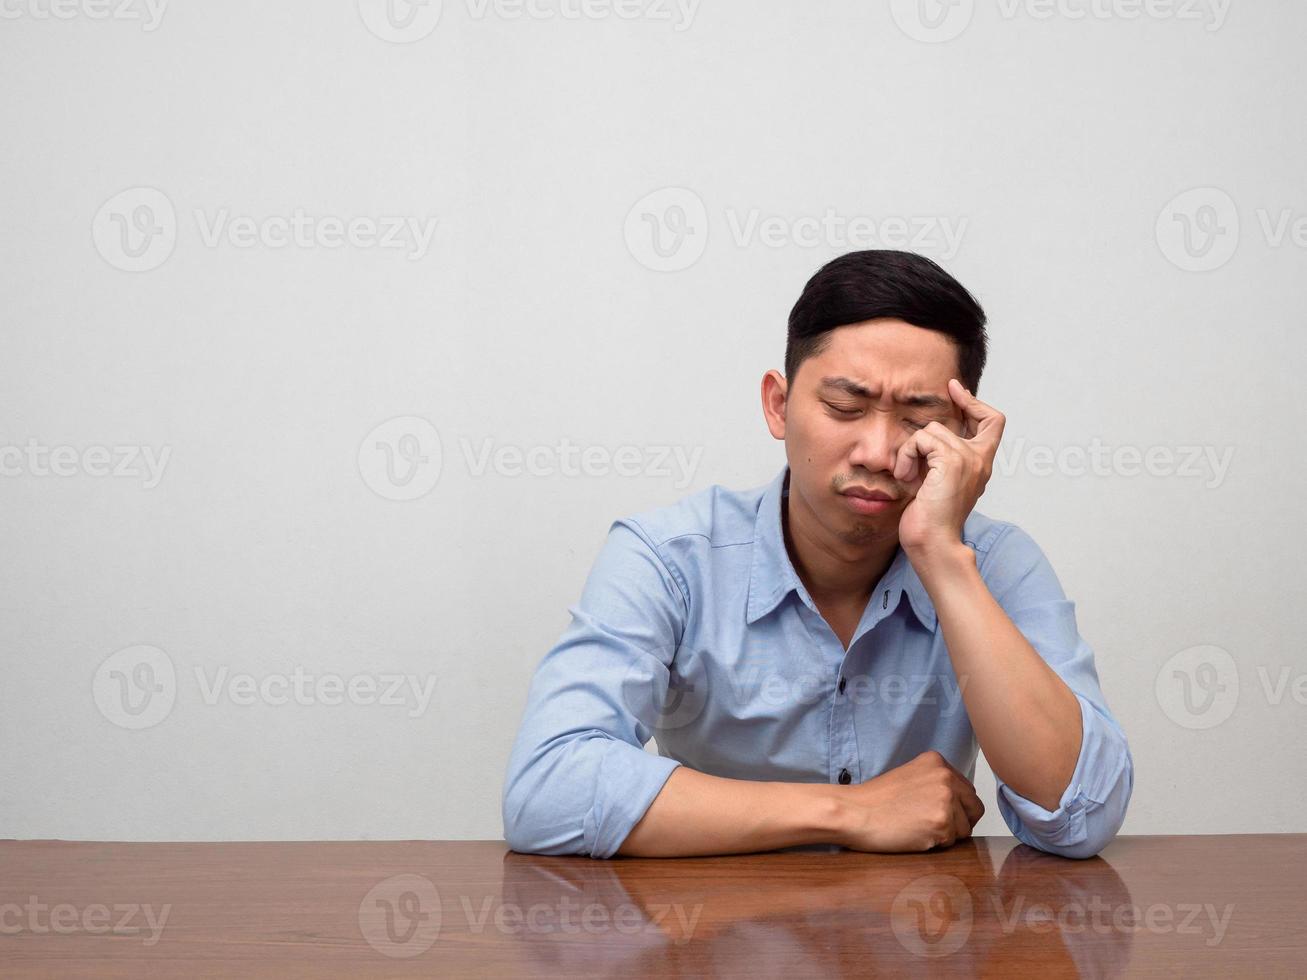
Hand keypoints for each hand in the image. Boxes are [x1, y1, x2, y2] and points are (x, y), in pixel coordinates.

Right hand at [834, 750, 985, 851]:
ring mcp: (945, 799)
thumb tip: (961, 804)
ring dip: (947, 835)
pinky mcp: (941, 822)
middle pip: (974, 809)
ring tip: (919, 828)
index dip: (956, 808)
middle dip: (959, 822)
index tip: (936, 814)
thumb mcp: (910, 777)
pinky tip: (915, 835)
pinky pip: (952, 842)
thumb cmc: (875, 800)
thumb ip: (935, 783)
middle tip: (932, 826)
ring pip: (965, 829)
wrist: (855, 812)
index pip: (967, 791)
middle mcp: (946, 776)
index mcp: (938, 762)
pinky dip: (936, 844)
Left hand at [894, 379, 1004, 555]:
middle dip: (958, 404)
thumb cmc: (930, 520)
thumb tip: (925, 439)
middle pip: (977, 416)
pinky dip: (907, 455)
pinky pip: (922, 440)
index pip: (993, 423)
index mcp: (981, 464)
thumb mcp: (936, 482)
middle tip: (942, 400)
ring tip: (908, 473)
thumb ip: (938, 459)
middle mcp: (980, 459)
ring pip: (933, 430)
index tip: (957, 390)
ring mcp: (969, 459)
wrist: (934, 543)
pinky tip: (905, 476)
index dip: (975, 403)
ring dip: (912, 449)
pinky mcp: (952, 461)